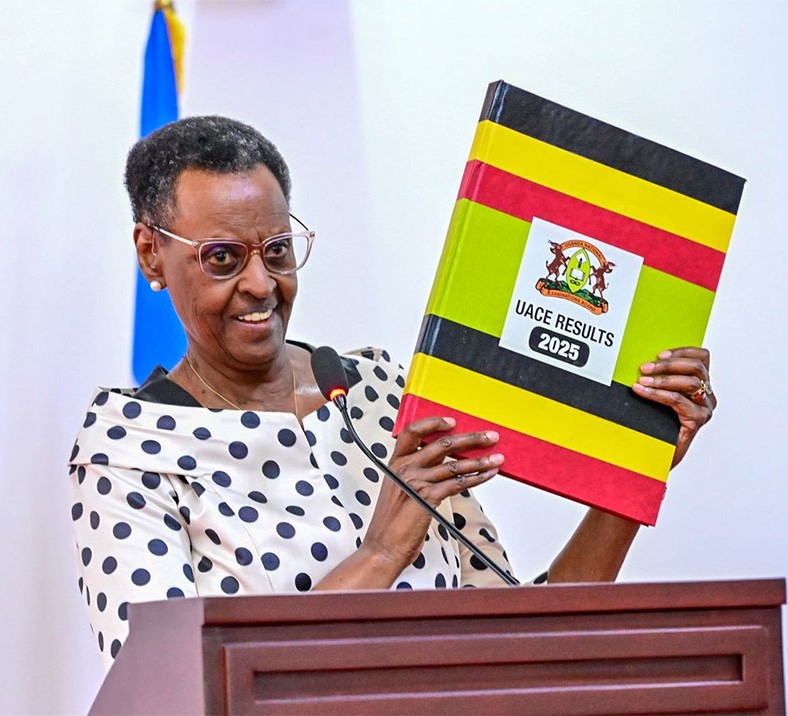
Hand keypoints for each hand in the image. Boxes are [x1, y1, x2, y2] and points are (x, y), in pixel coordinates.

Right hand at [362, 416, 502, 572]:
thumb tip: (445, 463)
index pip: (412, 431)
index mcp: (396, 463)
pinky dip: (476, 478)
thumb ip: (418, 474)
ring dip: (481, 461)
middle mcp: (405, 468)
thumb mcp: (400, 490)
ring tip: (497, 458)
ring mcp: (416, 482)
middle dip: (471, 439)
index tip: (452, 421)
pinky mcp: (428, 497)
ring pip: (455, 464)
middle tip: (489, 437)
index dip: (433, 423)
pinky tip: (487, 475)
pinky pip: (458, 483)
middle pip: (442, 444)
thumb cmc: (392, 523)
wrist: (383, 548)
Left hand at [631, 347, 715, 467]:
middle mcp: (707, 396)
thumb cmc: (657, 423)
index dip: (682, 351)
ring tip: (641, 380)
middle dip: (667, 364)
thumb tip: (646, 362)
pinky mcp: (697, 420)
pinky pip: (678, 400)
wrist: (658, 454)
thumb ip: (661, 378)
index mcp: (701, 384)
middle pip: (695, 368)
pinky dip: (657, 393)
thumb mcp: (661, 395)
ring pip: (689, 383)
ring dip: (662, 379)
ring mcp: (705, 409)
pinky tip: (642, 391)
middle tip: (644, 367)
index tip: (659, 354)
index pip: (702, 357)